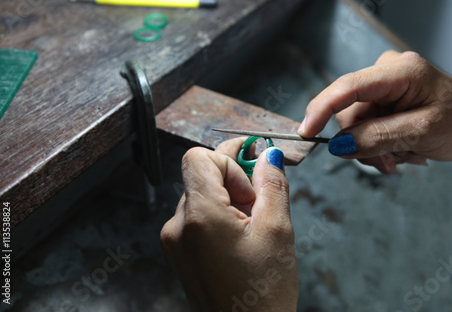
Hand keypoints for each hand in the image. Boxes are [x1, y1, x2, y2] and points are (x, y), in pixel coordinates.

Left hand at [160, 138, 297, 311]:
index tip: (253, 182)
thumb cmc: (263, 296)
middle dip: (234, 180)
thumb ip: (272, 185)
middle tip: (261, 199)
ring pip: (200, 194)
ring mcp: (174, 241)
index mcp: (199, 217)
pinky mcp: (179, 252)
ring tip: (252, 226)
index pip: (199, 157)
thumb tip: (268, 155)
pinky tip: (240, 236)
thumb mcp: (277, 232)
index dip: (229, 162)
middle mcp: (177, 226)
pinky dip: (219, 215)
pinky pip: (197, 216)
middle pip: (200, 175)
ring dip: (228, 199)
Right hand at [298, 50, 451, 173]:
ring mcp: (383, 85)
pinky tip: (400, 149)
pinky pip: (365, 126)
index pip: (347, 87)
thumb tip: (338, 145)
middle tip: (389, 163)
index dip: (322, 109)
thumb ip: (376, 138)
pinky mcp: (383, 99)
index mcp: (399, 71)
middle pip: (350, 112)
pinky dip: (379, 144)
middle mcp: (386, 72)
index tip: (306, 133)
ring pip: (356, 124)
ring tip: (402, 156)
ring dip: (374, 148)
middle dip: (364, 143)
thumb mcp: (420, 134)